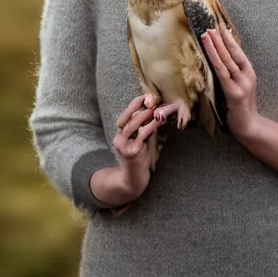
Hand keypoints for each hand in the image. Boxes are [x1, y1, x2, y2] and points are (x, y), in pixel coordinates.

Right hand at [92, 93, 164, 212]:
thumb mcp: (140, 143)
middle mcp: (119, 140)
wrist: (133, 180)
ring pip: (133, 125)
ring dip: (144, 115)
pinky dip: (150, 126)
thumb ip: (143, 131)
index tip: (144, 96)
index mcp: (120, 136)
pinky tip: (158, 121)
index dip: (133, 105)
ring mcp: (124, 146)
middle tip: (151, 100)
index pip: (124, 117)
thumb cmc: (139, 161)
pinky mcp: (132, 152)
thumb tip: (154, 114)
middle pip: (126, 118)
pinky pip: (142, 136)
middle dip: (139, 107)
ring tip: (155, 109)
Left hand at [202, 26, 262, 139]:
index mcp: (248, 72)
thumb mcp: (237, 87)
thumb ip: (231, 74)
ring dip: (216, 45)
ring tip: (207, 33)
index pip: (238, 51)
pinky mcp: (233, 92)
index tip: (221, 26)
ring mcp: (241, 83)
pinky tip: (209, 52)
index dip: (229, 38)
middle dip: (221, 37)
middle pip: (233, 52)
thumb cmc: (239, 108)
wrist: (248, 126)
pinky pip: (222, 73)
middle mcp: (247, 75)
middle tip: (212, 23)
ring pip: (227, 60)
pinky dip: (215, 60)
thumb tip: (219, 59)